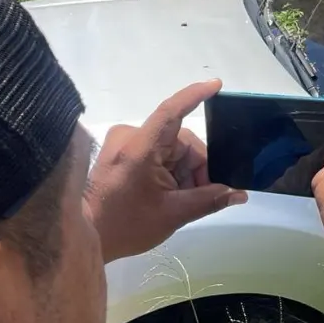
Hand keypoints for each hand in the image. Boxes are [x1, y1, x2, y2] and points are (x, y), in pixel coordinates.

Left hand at [85, 79, 247, 261]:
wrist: (83, 237)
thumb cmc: (126, 225)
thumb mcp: (174, 214)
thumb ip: (210, 200)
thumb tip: (240, 195)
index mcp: (140, 147)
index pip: (171, 111)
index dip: (195, 95)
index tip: (216, 85)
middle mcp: (130, 137)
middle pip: (181, 142)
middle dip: (196, 167)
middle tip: (201, 196)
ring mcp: (124, 143)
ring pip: (172, 149)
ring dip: (184, 172)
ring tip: (180, 200)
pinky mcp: (122, 152)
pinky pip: (159, 153)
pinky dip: (171, 171)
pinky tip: (169, 194)